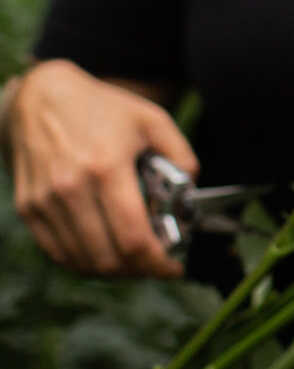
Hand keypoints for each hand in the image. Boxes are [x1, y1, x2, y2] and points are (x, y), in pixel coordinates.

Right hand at [10, 59, 197, 277]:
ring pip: (82, 261)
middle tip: (156, 264)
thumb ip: (180, 156)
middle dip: (140, 270)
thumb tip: (190, 196)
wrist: (41, 97)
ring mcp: (44, 200)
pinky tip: (104, 253)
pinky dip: (84, 262)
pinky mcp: (28, 207)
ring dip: (113, 271)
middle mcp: (70, 187)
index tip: (175, 268)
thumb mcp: (152, 120)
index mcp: (106, 167)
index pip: (132, 238)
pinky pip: (57, 253)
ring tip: (133, 259)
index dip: (158, 263)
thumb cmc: (101, 108)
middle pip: (108, 258)